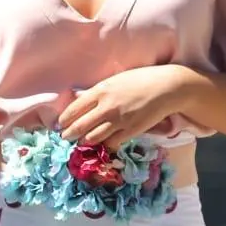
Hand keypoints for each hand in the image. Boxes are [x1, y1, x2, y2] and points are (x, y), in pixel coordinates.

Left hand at [58, 66, 184, 148]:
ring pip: (92, 137)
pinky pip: (110, 143)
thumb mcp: (115, 80)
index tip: (60, 124)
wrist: (166, 87)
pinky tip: (101, 144)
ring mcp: (118, 120)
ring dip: (84, 141)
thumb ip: (99, 92)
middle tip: (65, 137)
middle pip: (79, 126)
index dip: (64, 119)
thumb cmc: (141, 80)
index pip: (74, 109)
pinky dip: (103, 145)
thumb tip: (81, 100)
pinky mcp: (130, 131)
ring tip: (81, 142)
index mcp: (101, 90)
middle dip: (69, 134)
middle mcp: (106, 106)